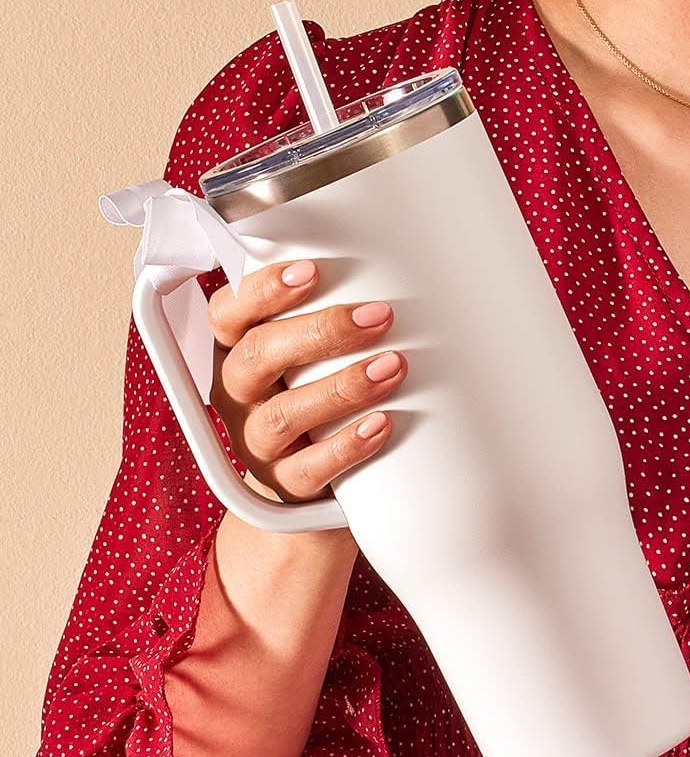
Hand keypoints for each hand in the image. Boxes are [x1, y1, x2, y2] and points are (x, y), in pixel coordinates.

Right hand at [206, 259, 404, 503]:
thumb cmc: (313, 403)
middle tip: (378, 316)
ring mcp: (258, 444)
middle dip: (321, 332)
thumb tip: (381, 280)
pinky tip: (381, 424)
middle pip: (259, 357)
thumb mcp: (306, 359)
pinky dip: (347, 446)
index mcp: (235, 354)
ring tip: (392, 367)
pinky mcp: (286, 484)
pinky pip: (310, 468)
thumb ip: (321, 324)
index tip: (312, 271)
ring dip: (342, 387)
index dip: (263, 291)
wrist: (312, 484)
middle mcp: (238, 397)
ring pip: (284, 414)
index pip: (229, 314)